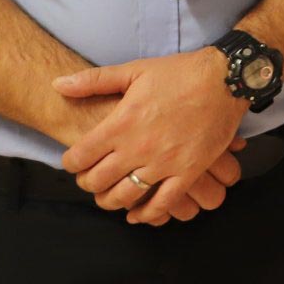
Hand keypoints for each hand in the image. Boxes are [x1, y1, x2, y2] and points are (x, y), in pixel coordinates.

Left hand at [55, 49, 248, 222]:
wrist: (225, 79)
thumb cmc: (180, 73)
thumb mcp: (135, 70)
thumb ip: (94, 80)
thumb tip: (58, 84)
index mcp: (121, 123)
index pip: (79, 157)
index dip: (71, 162)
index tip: (76, 160)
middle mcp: (138, 148)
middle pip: (97, 181)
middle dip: (88, 183)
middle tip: (91, 178)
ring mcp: (163, 163)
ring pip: (124, 196)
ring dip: (111, 200)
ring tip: (111, 195)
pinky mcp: (188, 172)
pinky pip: (162, 204)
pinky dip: (146, 214)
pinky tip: (138, 213)